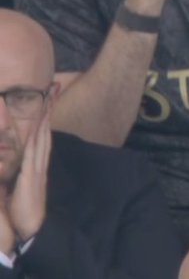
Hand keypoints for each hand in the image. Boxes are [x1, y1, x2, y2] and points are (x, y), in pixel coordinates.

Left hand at [8, 110, 50, 242]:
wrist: (32, 227)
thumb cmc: (23, 210)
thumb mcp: (17, 188)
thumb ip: (14, 174)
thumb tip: (6, 164)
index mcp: (37, 165)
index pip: (41, 137)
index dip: (44, 119)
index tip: (47, 101)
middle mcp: (39, 163)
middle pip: (45, 132)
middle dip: (48, 111)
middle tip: (54, 90)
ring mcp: (37, 168)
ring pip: (41, 138)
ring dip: (44, 119)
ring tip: (48, 101)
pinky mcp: (32, 175)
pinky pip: (34, 152)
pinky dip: (36, 138)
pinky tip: (37, 127)